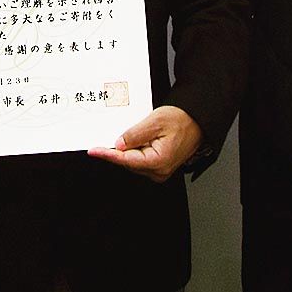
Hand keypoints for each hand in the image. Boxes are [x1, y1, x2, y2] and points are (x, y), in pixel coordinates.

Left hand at [87, 105, 202, 181]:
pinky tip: (137, 138)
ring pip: (133, 161)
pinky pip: (140, 159)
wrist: (197, 121)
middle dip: (117, 149)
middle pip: (127, 162)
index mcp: (158, 162)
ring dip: (127, 149)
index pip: (125, 160)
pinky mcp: (159, 166)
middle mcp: (159, 171)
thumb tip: (118, 145)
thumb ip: (134, 134)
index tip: (94, 151)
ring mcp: (159, 170)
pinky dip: (134, 149)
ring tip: (136, 131)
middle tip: (111, 133)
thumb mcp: (155, 121)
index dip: (107, 154)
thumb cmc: (182, 120)